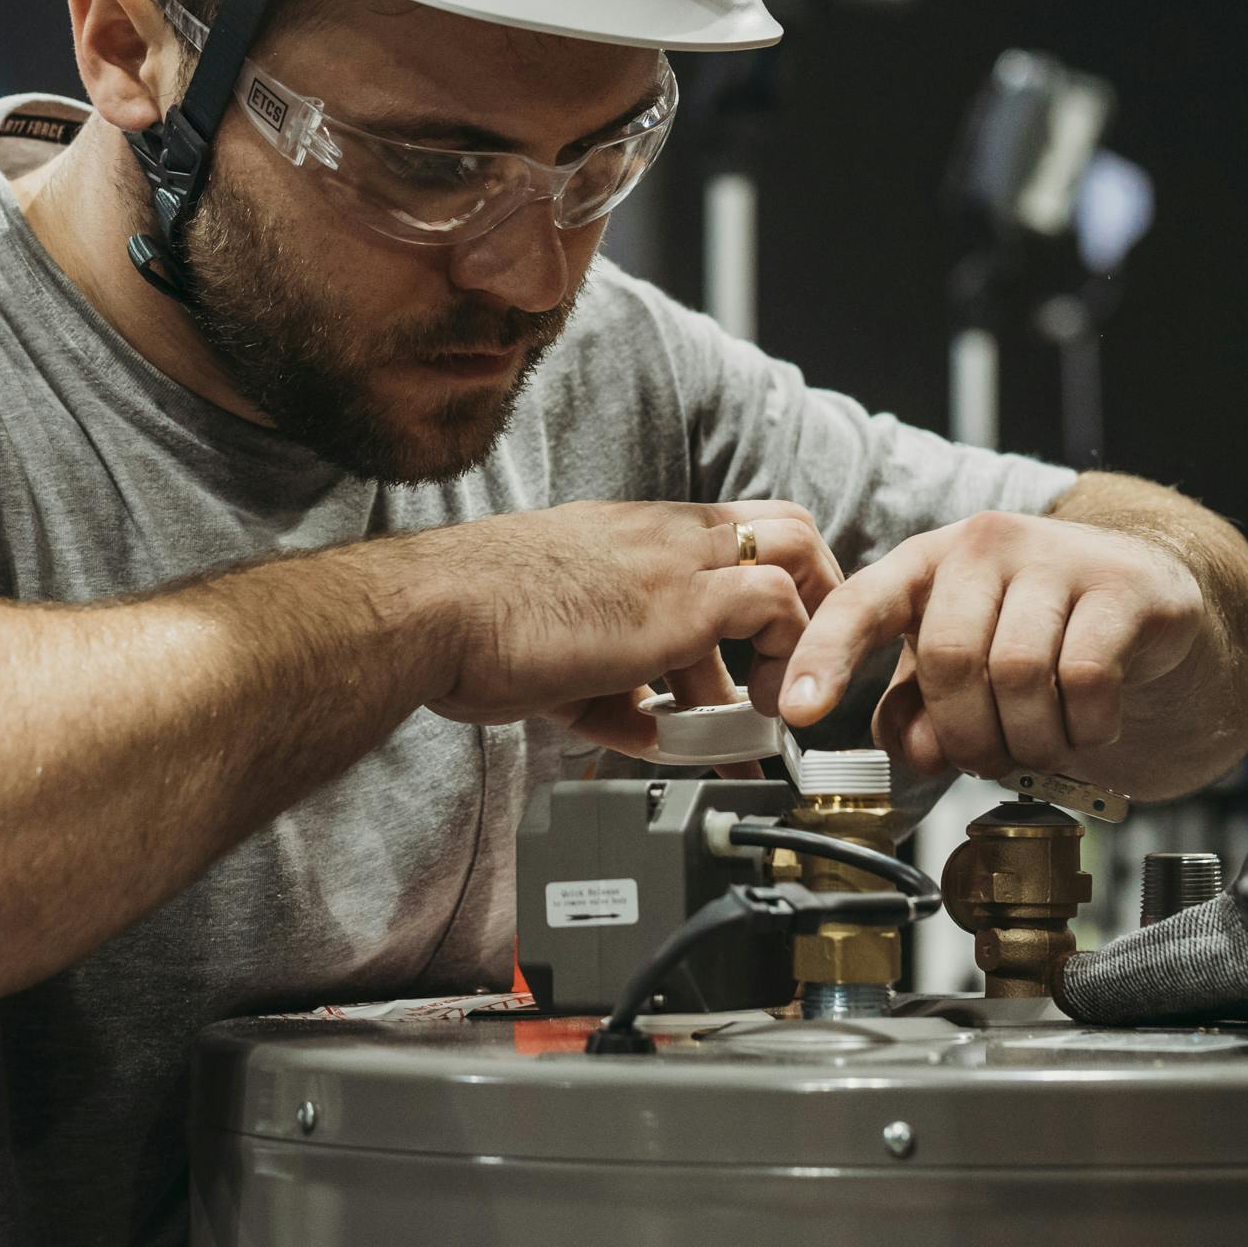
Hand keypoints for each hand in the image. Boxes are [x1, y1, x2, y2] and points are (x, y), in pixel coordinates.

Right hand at [396, 499, 841, 738]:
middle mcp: (662, 534)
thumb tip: (642, 725)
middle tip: (798, 661)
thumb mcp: (555, 654)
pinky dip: (785, 661)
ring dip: (802, 631)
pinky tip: (757, 714)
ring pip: (794, 549)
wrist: (436, 612)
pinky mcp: (683, 602)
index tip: (761, 646)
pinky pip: (775, 608)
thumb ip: (611, 688)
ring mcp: (677, 561)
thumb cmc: (469, 627)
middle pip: (783, 521)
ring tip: (779, 704)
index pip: (727, 530)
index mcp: (630, 535)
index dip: (762, 581)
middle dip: (811, 589)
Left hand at [777, 511, 1205, 783]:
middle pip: (948, 659)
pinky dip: (1083, 727)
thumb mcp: (962, 669)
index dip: (823, 658)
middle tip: (987, 761)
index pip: (859, 603)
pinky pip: (1085, 679)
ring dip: (1028, 739)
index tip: (798, 712)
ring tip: (1041, 746)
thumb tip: (914, 750)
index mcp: (927, 563)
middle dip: (965, 735)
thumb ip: (919, 709)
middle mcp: (985, 546)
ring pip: (1017, 674)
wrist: (1149, 603)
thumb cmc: (1040, 636)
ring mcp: (1057, 558)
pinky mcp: (1122, 588)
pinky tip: (1088, 726)